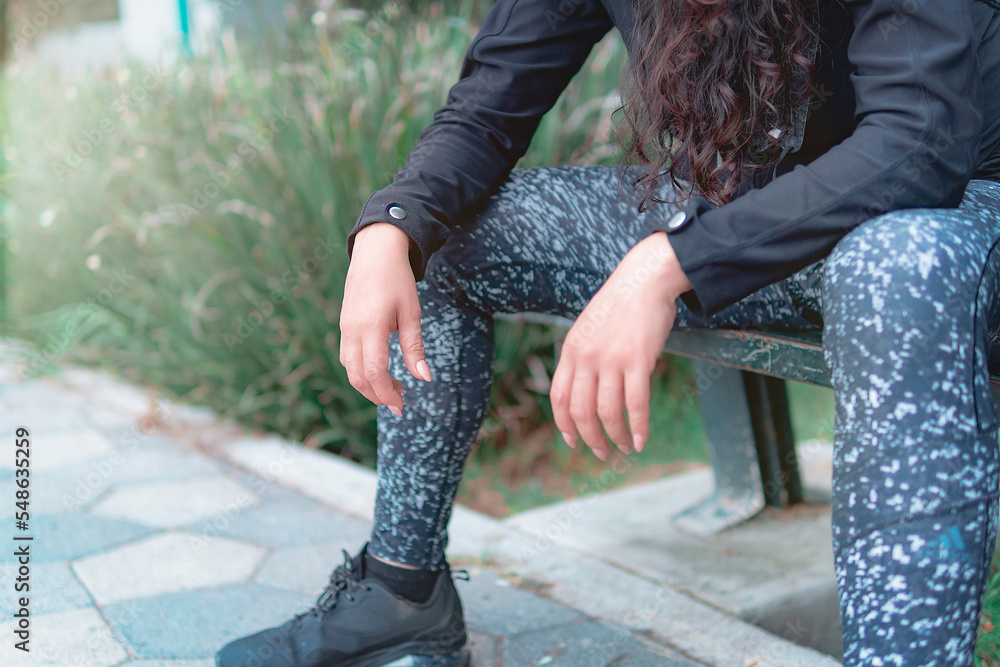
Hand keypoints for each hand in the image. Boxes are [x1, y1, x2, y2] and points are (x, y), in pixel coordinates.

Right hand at [340, 222, 431, 415]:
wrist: (375, 252)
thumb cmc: (397, 280)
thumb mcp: (411, 313)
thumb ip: (414, 348)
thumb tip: (425, 378)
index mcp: (371, 326)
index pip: (374, 372)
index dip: (387, 394)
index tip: (402, 405)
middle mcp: (352, 330)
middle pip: (358, 377)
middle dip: (377, 395)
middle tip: (400, 403)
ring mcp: (345, 328)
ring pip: (350, 369)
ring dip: (369, 385)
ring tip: (394, 388)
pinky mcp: (344, 325)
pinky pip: (348, 357)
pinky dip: (362, 371)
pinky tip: (381, 371)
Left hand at [550, 231, 691, 460]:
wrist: (644, 281)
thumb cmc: (619, 306)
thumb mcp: (588, 328)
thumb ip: (582, 356)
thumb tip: (583, 389)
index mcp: (571, 350)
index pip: (559, 397)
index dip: (564, 424)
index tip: (573, 441)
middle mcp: (586, 358)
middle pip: (581, 411)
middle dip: (591, 439)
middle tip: (602, 453)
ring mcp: (611, 360)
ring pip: (608, 412)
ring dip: (616, 437)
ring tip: (626, 447)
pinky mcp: (638, 360)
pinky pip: (636, 404)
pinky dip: (639, 427)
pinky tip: (642, 440)